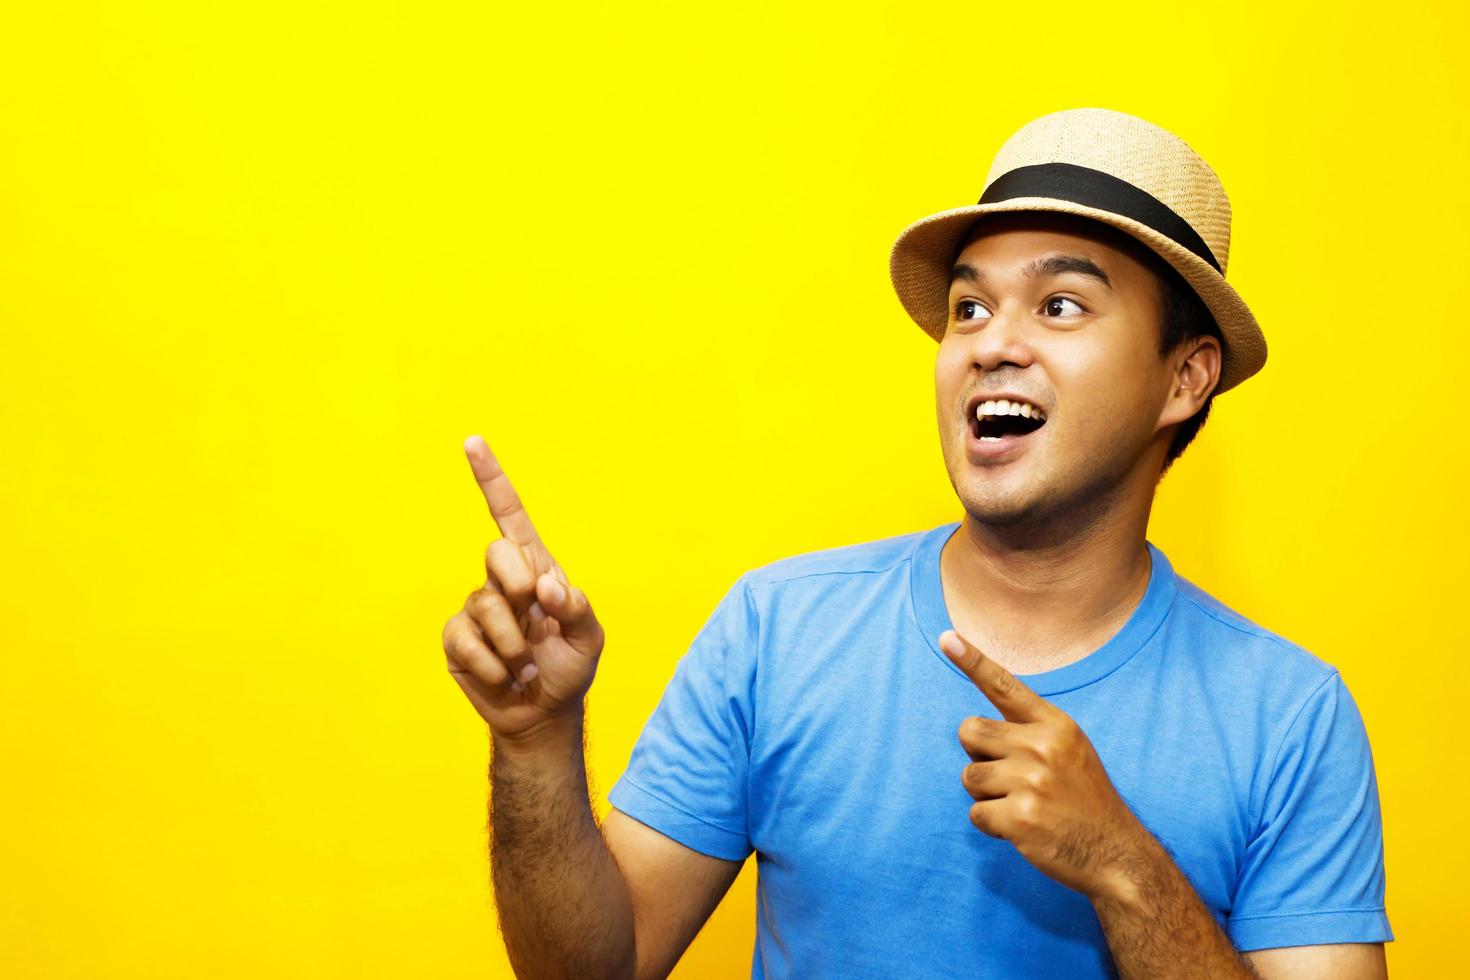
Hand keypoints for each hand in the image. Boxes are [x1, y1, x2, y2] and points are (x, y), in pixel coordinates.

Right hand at [441, 435, 606, 742]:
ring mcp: (477, 609)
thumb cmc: (569, 669)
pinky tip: (505, 676)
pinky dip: (492, 664)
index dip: (491, 479)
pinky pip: (465, 639)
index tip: (473, 442)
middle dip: (518, 583)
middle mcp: (502, 582)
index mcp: (536, 569)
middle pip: (496, 552)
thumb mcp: (589, 639)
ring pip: (484, 603)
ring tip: (527, 664)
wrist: (544, 715)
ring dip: (513, 641)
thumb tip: (545, 584)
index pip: (510, 516)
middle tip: (535, 614)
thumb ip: (576, 608)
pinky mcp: (457, 640)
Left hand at [940, 629, 1148, 899]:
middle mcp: (1042, 747)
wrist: (1115, 852)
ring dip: (985, 793)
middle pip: (969, 732)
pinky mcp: (1020, 818)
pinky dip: (991, 824)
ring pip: (968, 775)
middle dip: (978, 754)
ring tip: (1020, 803)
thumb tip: (973, 728)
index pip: (1005, 687)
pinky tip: (1021, 828)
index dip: (973, 661)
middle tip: (1010, 776)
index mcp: (1055, 725)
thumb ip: (1029, 731)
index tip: (946, 638)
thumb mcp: (1070, 749)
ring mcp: (1031, 782)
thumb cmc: (1083, 798)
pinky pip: (975, 813)